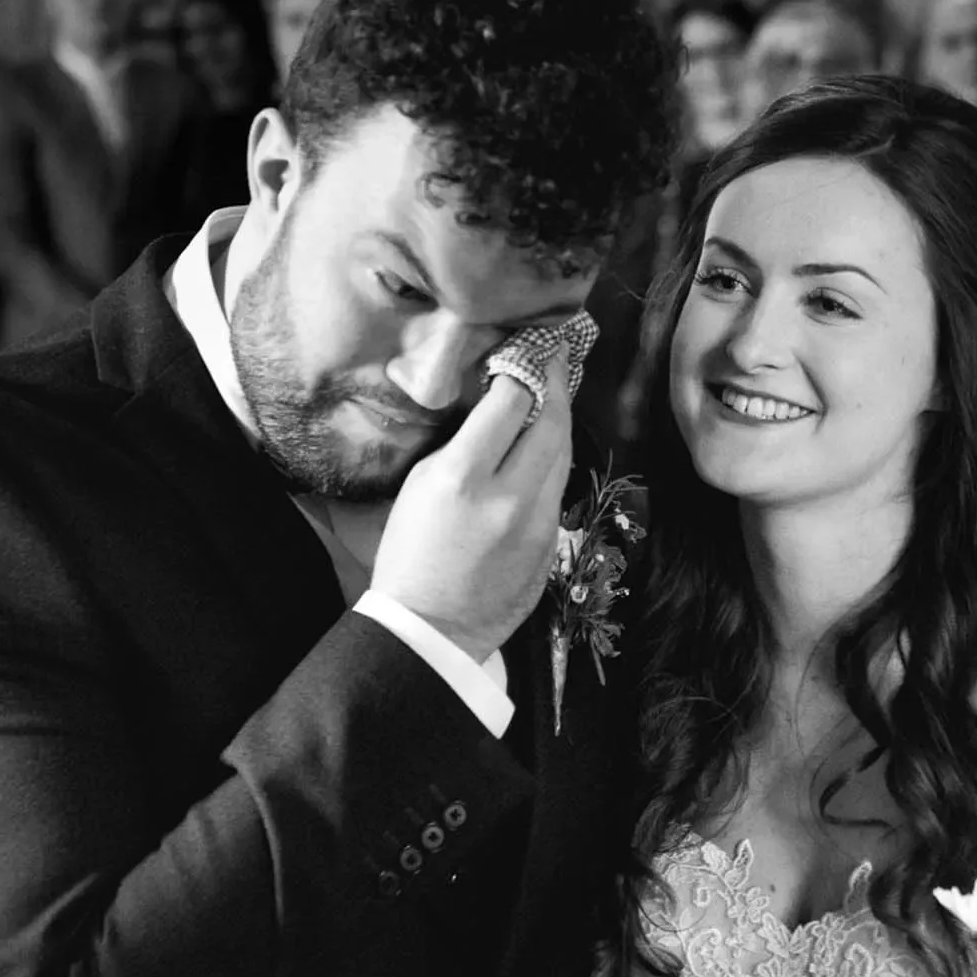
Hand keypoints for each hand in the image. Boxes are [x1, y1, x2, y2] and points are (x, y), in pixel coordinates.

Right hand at [370, 346, 573, 659]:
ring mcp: (540, 524)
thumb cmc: (410, 555)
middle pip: (551, 423)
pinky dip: (554, 461)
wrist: (432, 630)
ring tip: (555, 392)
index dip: (523, 368)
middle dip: (556, 383)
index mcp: (464, 478)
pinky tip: (546, 447)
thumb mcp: (420, 487)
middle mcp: (511, 497)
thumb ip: (461, 444)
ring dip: (561, 420)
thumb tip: (496, 406)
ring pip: (565, 455)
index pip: (510, 403)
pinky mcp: (554, 544)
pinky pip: (559, 489)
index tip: (527, 347)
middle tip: (556, 355)